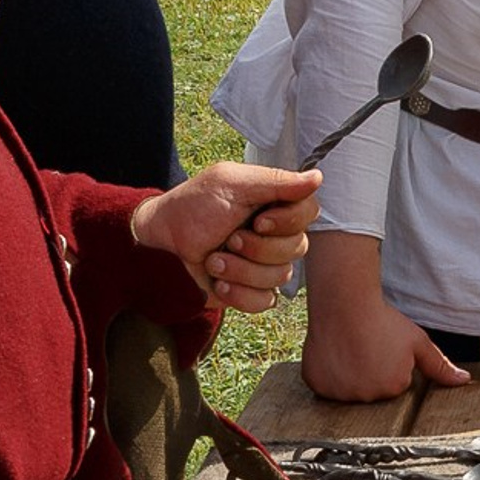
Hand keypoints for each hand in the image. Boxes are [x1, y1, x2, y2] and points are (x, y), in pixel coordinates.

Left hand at [129, 164, 319, 312]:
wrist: (162, 242)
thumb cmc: (192, 206)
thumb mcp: (231, 184)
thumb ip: (275, 182)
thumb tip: (318, 177)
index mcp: (275, 203)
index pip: (309, 212)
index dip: (288, 221)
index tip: (259, 220)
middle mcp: (276, 233)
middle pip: (298, 247)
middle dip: (257, 248)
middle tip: (229, 238)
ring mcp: (265, 263)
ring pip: (280, 276)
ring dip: (240, 270)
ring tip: (214, 259)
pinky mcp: (252, 289)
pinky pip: (265, 301)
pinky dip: (239, 294)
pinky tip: (219, 283)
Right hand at [301, 230, 470, 400]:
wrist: (345, 303)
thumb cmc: (382, 320)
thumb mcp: (417, 342)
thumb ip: (440, 366)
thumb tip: (465, 382)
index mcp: (394, 388)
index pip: (394, 385)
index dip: (390, 364)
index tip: (383, 347)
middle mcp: (367, 396)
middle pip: (371, 390)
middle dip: (370, 372)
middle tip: (367, 346)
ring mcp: (340, 393)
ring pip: (348, 389)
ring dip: (348, 374)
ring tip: (350, 348)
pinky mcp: (318, 386)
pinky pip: (325, 386)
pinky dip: (328, 373)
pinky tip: (334, 353)